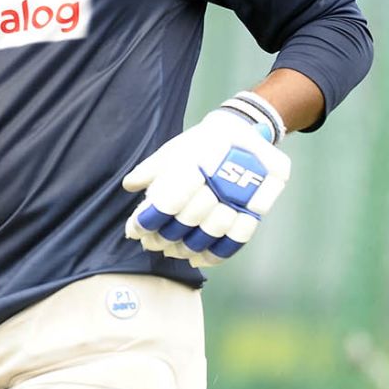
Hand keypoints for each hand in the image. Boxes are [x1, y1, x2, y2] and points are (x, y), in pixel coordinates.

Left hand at [122, 107, 289, 267]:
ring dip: (188, 247)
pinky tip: (198, 259)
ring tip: (171, 252)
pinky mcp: (259, 205)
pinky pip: (239, 237)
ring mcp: (244, 192)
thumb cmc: (200, 142)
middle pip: (190, 218)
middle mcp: (222, 176)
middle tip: (150, 245)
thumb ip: (151, 169)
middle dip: (166, 236)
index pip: (170, 200)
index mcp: (197, 159)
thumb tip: (129, 185)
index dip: (150, 219)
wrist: (243, 129)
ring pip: (213, 230)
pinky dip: (217, 253)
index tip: (135, 230)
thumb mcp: (174, 149)